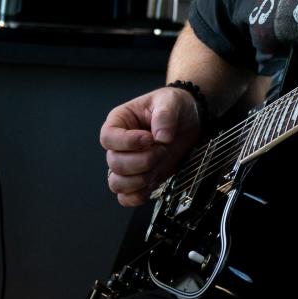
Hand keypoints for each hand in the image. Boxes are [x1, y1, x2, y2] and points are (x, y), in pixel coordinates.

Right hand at [100, 86, 201, 206]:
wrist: (189, 119)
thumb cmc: (174, 105)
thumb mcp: (171, 101)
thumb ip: (165, 115)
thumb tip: (161, 137)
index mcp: (119, 122)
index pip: (108, 138)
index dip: (126, 142)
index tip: (149, 138)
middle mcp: (120, 145)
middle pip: (114, 163)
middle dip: (142, 160)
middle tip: (162, 148)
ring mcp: (129, 163)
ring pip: (117, 183)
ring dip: (140, 179)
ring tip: (159, 163)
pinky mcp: (140, 178)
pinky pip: (126, 197)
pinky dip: (137, 196)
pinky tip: (152, 184)